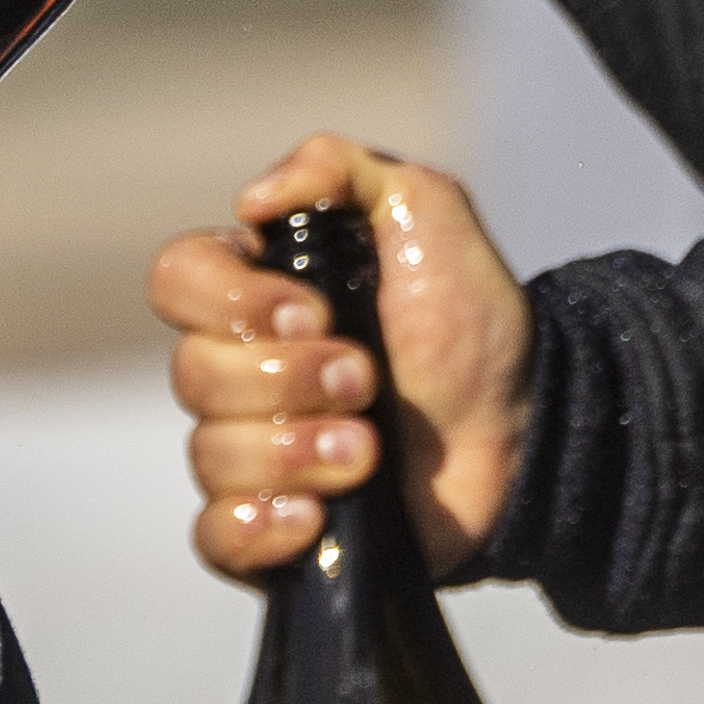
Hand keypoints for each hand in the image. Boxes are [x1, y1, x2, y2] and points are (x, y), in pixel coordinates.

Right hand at [149, 131, 533, 583]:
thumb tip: (252, 200)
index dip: (233, 300)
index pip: (177, 279)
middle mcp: (241, 369)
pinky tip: (315, 517)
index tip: (315, 312)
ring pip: (210, 454)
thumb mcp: (425, 209)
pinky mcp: (273, 527)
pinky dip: (257, 526)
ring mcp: (253, 452)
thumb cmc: (472, 322)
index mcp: (258, 291)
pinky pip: (216, 536)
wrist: (526, 431)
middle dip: (289, 380)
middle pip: (193, 373)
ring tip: (369, 451)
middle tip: (367, 382)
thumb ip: (339, 167)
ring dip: (295, 451)